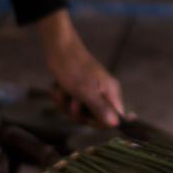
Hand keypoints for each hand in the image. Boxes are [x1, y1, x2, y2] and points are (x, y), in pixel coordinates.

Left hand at [37, 10, 123, 127]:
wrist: (59, 48)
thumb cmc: (73, 68)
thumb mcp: (85, 92)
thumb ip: (100, 108)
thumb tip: (115, 124)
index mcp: (111, 93)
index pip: (113, 118)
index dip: (99, 122)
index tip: (86, 118)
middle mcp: (104, 93)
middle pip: (94, 117)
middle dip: (77, 112)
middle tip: (70, 103)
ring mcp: (91, 91)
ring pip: (79, 111)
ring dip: (65, 104)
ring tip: (60, 92)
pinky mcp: (79, 89)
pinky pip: (71, 103)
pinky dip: (62, 98)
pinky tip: (56, 89)